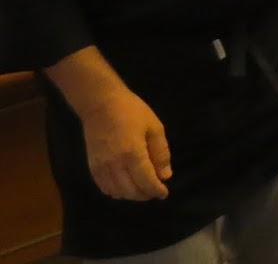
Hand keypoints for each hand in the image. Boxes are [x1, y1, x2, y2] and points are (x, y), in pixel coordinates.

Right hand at [80, 86, 170, 200]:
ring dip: (131, 195)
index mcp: (133, 154)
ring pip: (117, 193)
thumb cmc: (131, 111)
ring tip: (141, 188)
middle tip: (154, 191)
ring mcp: (101, 167)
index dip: (156, 191)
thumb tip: (165, 176)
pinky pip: (104, 187)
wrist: (100, 104)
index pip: (146, 182)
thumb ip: (160, 153)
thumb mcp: (154, 127)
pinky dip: (116, 192)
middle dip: (145, 194)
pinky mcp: (92, 167)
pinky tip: (125, 186)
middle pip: (131, 191)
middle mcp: (115, 165)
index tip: (164, 193)